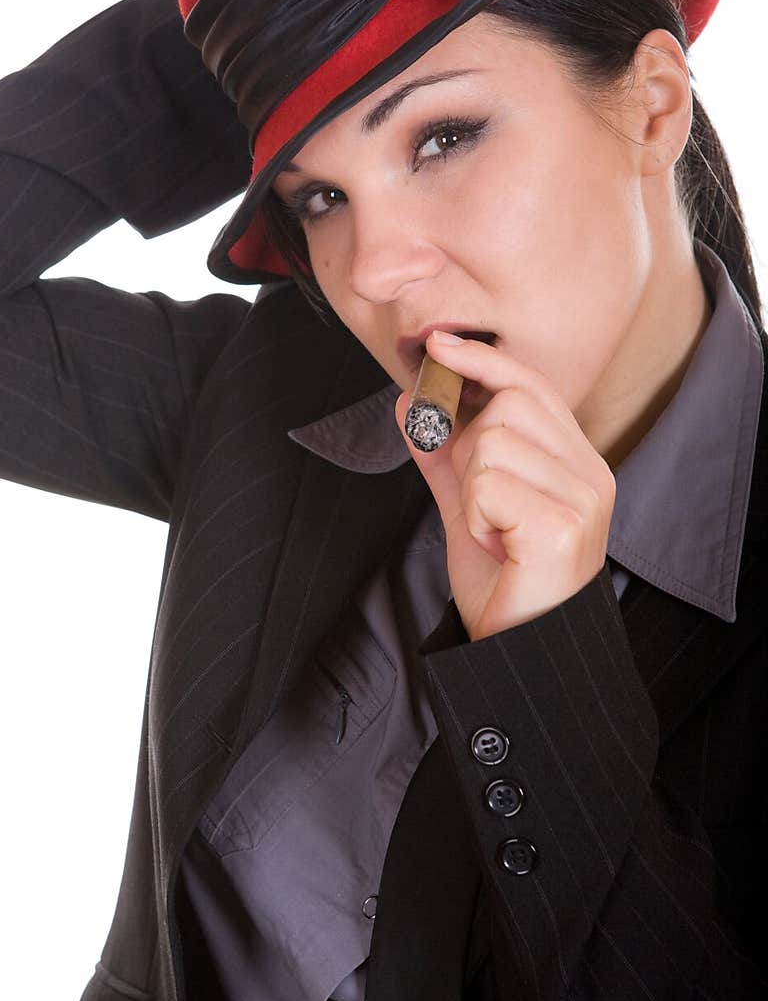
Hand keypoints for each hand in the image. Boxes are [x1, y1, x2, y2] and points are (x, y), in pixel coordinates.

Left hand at [394, 330, 616, 640]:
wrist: (522, 652)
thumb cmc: (505, 586)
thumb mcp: (467, 510)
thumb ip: (442, 456)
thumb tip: (409, 402)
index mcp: (576, 464)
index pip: (532, 386)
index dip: (483, 362)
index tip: (439, 348)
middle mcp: (590, 474)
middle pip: (509, 403)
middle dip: (470, 445)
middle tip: (482, 503)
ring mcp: (582, 498)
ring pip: (491, 442)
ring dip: (473, 490)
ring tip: (494, 532)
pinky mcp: (564, 525)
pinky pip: (488, 483)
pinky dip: (477, 516)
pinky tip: (499, 547)